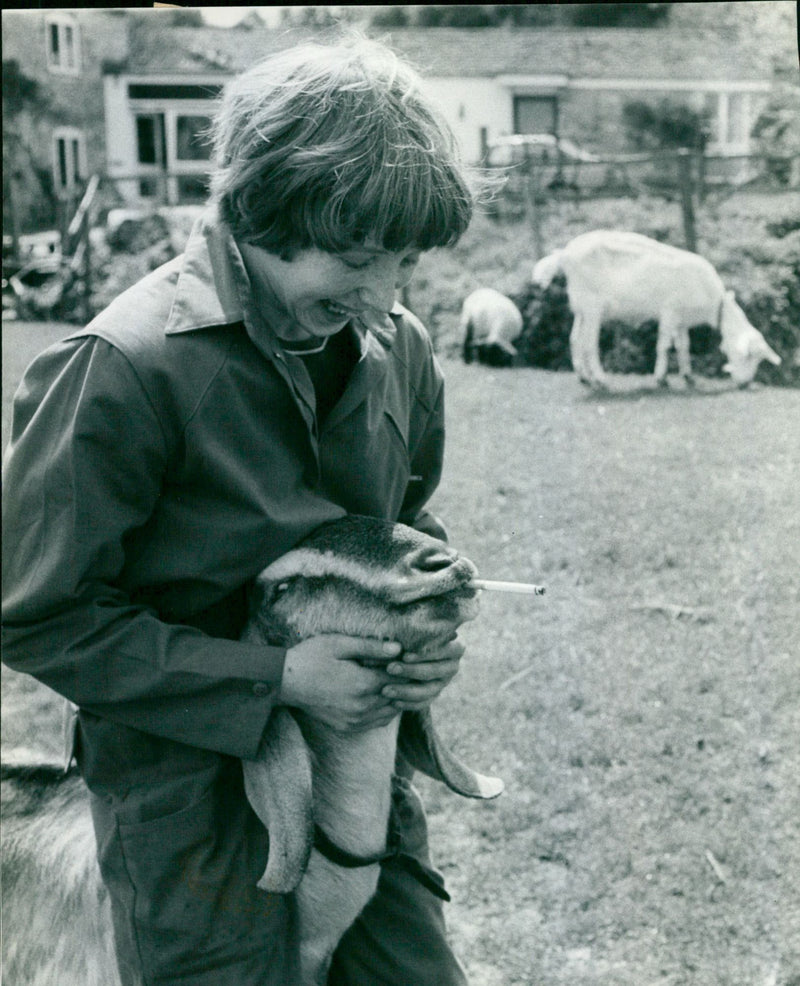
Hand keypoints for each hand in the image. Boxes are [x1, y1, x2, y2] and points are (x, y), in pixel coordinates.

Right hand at [280, 635, 401, 732]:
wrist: (285, 682)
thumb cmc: (311, 657)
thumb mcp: (340, 644)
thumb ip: (371, 647)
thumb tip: (399, 648)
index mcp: (363, 684)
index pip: (401, 679)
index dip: (407, 667)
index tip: (407, 656)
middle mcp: (362, 707)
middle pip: (399, 697)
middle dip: (405, 682)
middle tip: (406, 668)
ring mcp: (355, 720)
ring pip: (391, 712)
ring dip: (397, 697)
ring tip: (395, 680)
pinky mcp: (348, 727)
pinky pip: (378, 722)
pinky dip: (385, 710)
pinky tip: (382, 696)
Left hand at [380, 636, 464, 711]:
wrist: (401, 651)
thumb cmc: (405, 634)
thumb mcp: (408, 630)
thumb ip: (407, 634)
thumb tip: (397, 644)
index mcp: (454, 646)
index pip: (443, 650)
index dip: (424, 654)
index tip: (404, 655)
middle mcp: (452, 665)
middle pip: (435, 671)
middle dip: (411, 671)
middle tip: (390, 668)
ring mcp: (444, 682)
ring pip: (429, 690)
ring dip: (406, 691)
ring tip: (385, 690)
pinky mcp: (434, 695)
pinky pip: (423, 703)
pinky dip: (408, 704)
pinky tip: (393, 702)